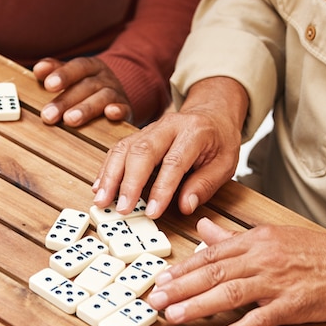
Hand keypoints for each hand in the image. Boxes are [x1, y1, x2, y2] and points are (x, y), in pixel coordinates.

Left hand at [34, 57, 130, 126]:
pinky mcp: (126, 110)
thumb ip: (55, 71)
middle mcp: (104, 78)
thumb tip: (39, 69)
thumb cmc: (86, 87)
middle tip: (48, 115)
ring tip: (69, 120)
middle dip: (66, 100)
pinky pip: (124, 108)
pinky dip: (118, 110)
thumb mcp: (72, 76)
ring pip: (103, 97)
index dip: (63, 74)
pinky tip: (110, 114)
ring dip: (86, 108)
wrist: (117, 96)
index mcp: (90, 67)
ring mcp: (116, 93)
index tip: (48, 85)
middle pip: (86, 85)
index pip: (78, 67)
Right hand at [91, 77, 247, 217]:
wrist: (211, 113)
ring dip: (110, 176)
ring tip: (102, 200)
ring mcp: (149, 128)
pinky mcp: (137, 135)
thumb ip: (205, 184)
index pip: (174, 162)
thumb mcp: (225, 163)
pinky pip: (117, 149)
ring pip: (124, 149)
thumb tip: (186, 206)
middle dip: (128, 183)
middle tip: (121, 208)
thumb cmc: (218, 141)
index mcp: (194, 132)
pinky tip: (99, 187)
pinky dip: (106, 169)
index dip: (161, 189)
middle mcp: (168, 126)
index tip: (152, 211)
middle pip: (142, 152)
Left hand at [147, 218, 325, 325]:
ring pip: (229, 294)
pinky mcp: (291, 305)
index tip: (160, 281)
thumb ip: (232, 236)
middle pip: (212, 274)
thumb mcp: (270, 235)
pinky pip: (259, 320)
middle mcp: (261, 259)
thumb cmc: (312, 251)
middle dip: (180, 288)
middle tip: (155, 300)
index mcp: (254, 241)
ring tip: (173, 317)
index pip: (209, 256)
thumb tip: (201, 227)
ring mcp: (276, 283)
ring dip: (198, 306)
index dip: (182, 269)